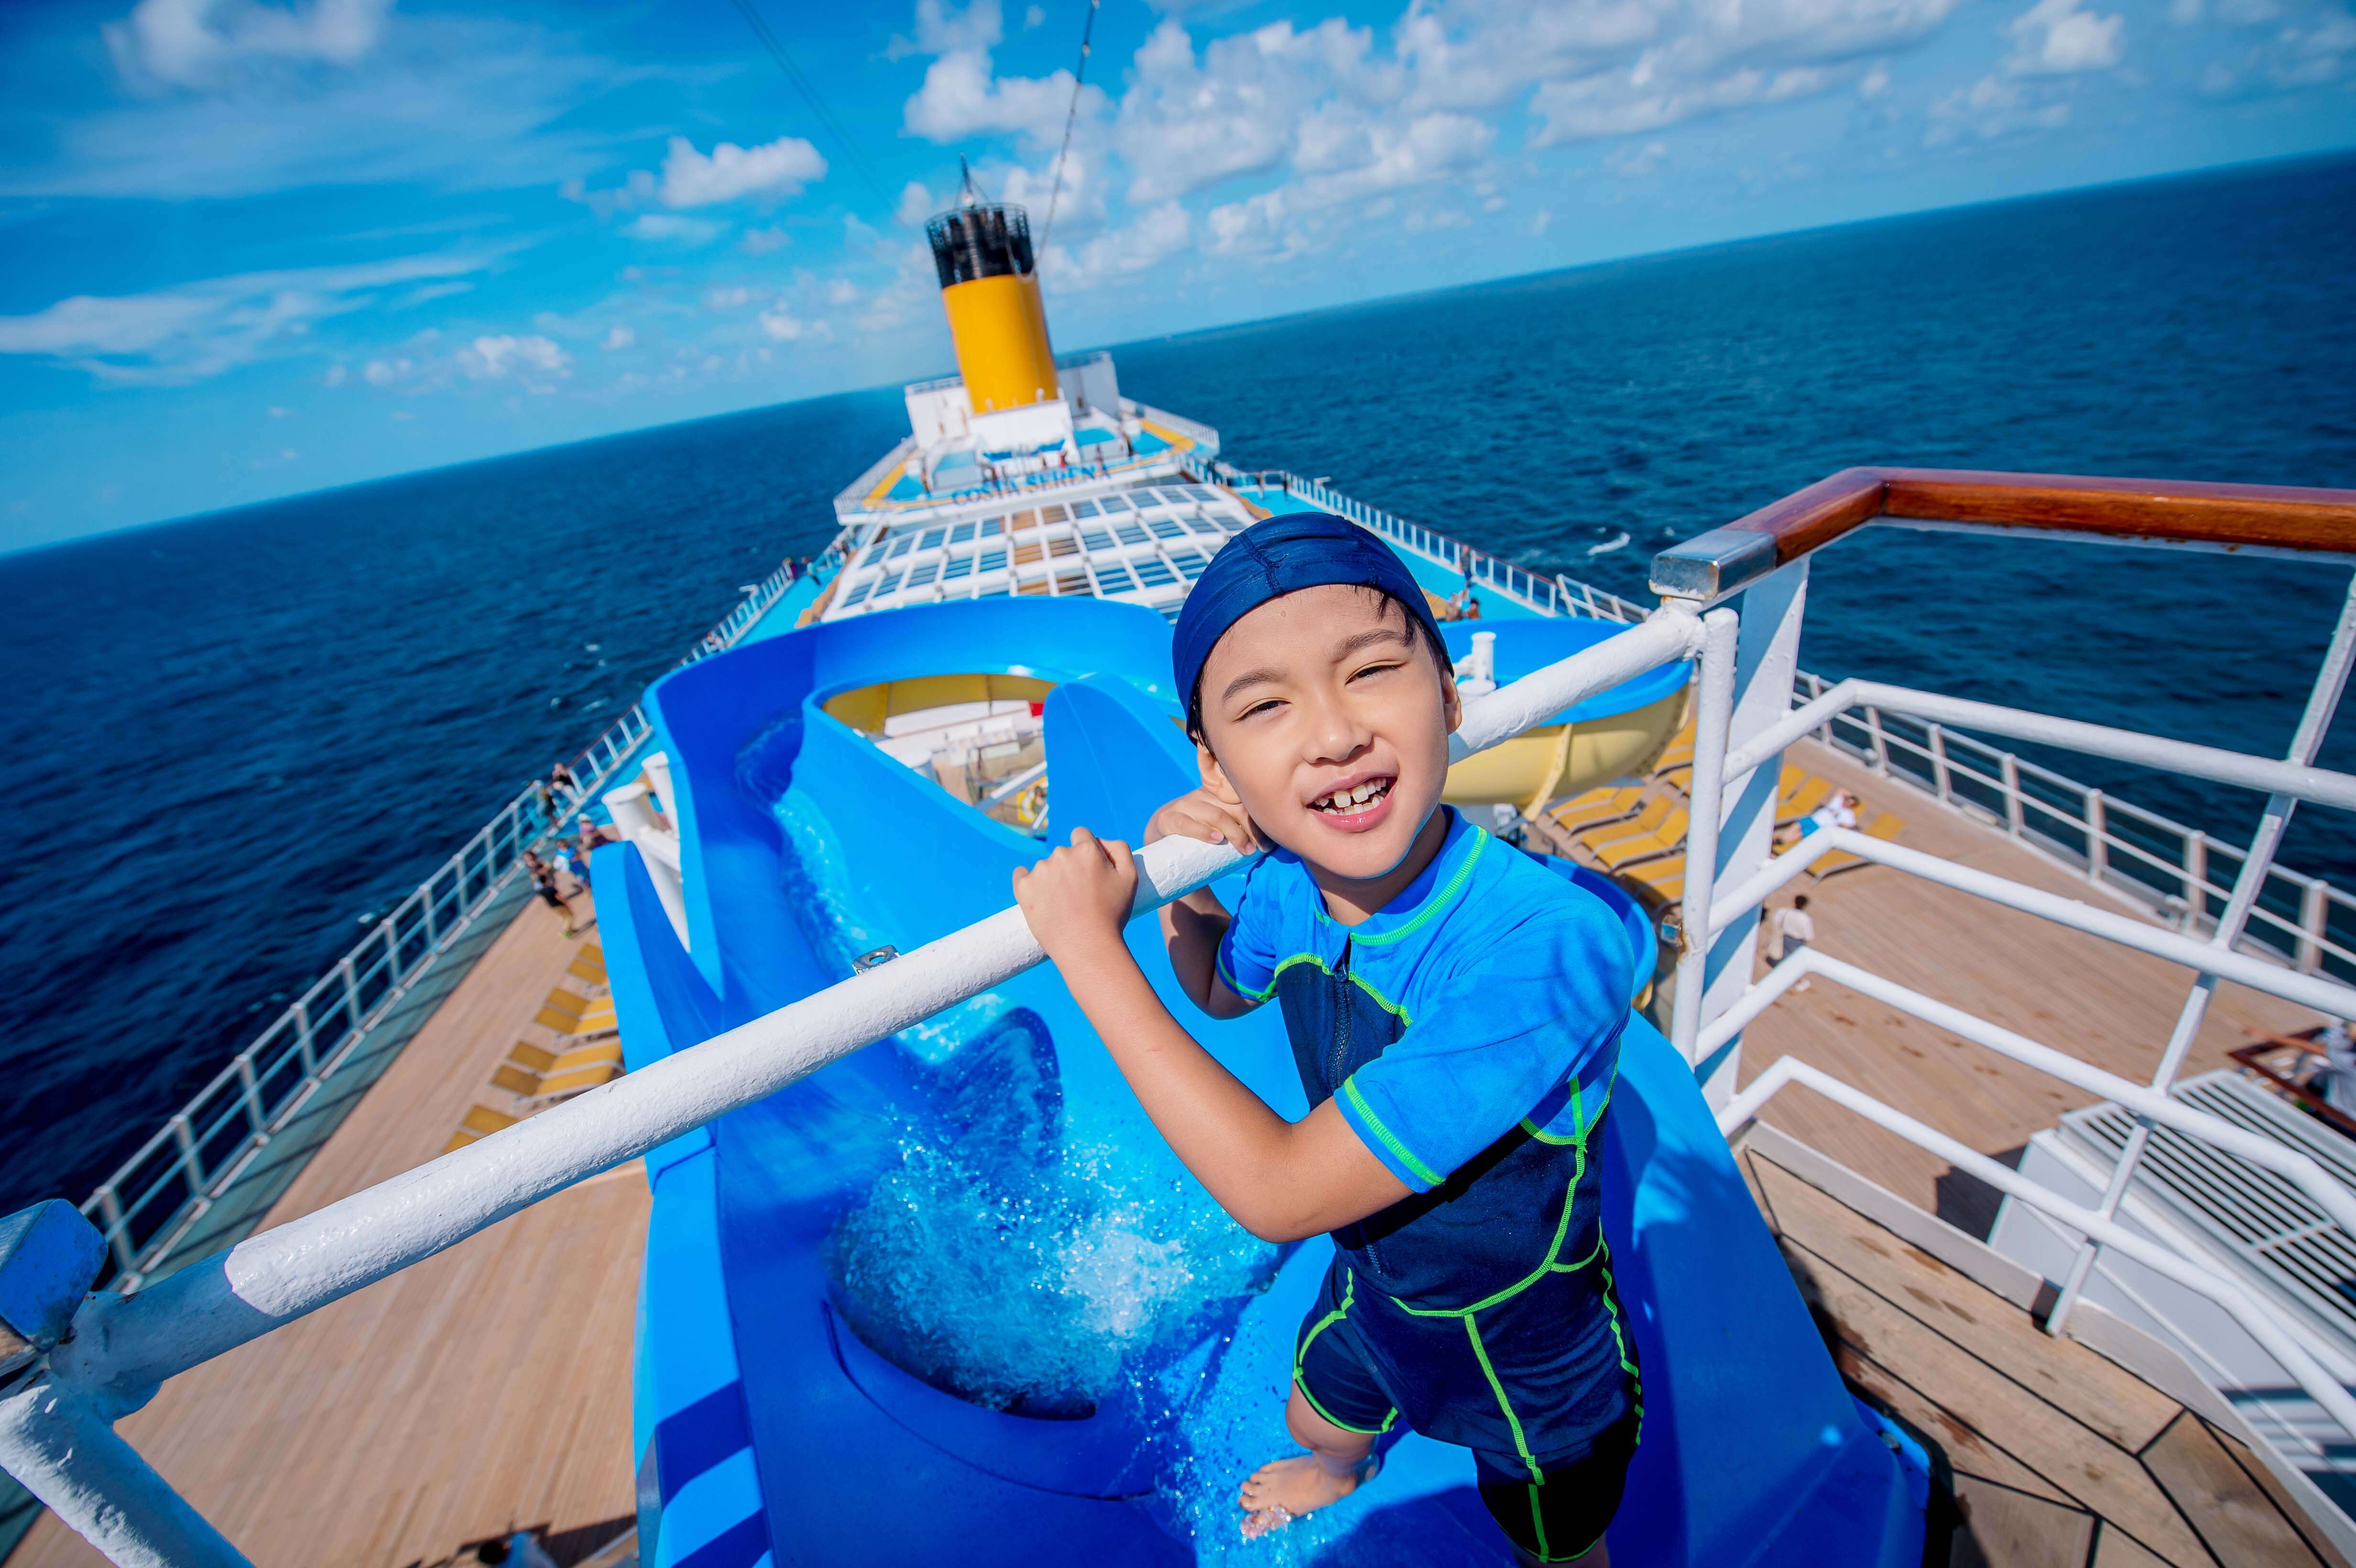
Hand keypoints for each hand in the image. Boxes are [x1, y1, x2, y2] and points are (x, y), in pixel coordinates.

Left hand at [1013, 827, 1140, 966]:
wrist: (1087, 947)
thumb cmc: (1111, 915)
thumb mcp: (1130, 877)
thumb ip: (1119, 849)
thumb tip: (1101, 841)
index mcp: (1086, 849)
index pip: (1081, 835)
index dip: (1086, 853)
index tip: (1087, 871)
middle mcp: (1061, 854)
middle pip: (1064, 853)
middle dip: (1070, 868)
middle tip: (1079, 895)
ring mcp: (1040, 870)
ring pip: (1045, 867)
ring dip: (1051, 879)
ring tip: (1063, 906)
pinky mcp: (1023, 887)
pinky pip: (1021, 875)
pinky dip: (1027, 883)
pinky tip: (1039, 898)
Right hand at [1144, 785, 1259, 854]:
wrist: (1162, 835)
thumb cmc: (1199, 833)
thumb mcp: (1218, 823)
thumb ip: (1237, 825)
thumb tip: (1271, 844)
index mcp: (1217, 793)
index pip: (1244, 800)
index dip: (1258, 819)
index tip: (1269, 841)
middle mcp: (1203, 795)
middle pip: (1234, 807)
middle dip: (1251, 829)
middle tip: (1260, 849)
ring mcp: (1185, 805)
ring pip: (1216, 815)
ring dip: (1235, 834)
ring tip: (1245, 850)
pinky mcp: (1169, 819)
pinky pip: (1188, 824)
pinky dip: (1204, 832)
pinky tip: (1217, 840)